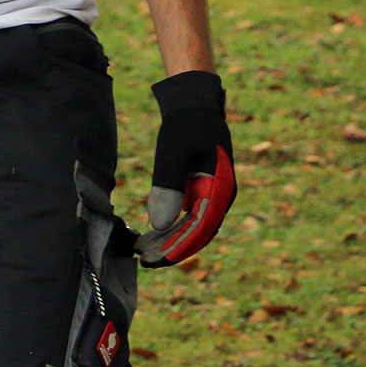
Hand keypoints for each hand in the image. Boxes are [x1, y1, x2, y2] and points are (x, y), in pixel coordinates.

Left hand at [138, 69, 234, 266]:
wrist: (194, 105)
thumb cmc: (185, 126)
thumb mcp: (173, 154)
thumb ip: (168, 187)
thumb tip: (159, 224)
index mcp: (221, 189)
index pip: (200, 228)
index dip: (179, 246)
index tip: (157, 258)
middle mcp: (221, 196)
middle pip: (198, 233)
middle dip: (172, 249)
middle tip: (144, 260)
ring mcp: (212, 195)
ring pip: (193, 227)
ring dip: (171, 241)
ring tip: (143, 251)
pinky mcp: (201, 191)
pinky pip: (188, 216)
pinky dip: (171, 227)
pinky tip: (152, 234)